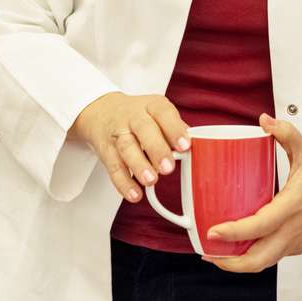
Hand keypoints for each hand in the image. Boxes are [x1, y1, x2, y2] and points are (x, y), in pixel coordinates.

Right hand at [71, 92, 189, 202]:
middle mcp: (133, 117)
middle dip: (157, 150)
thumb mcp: (158, 114)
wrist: (102, 112)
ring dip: (139, 166)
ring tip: (151, 181)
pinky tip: (135, 194)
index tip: (186, 146)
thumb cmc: (140, 116)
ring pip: (127, 148)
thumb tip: (198, 148)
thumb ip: (175, 130)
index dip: (175, 129)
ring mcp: (118, 134)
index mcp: (152, 106)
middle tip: (168, 168)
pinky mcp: (106, 151)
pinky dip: (124, 183)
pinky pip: (114, 168)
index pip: (164, 113)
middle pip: (144, 130)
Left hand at [203, 114, 301, 272]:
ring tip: (217, 252)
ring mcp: (298, 242)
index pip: (259, 226)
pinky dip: (254, 255)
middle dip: (229, 263)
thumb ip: (285, 133)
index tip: (212, 231)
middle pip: (258, 260)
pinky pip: (274, 256)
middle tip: (207, 251)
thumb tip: (263, 120)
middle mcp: (295, 229)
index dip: (233, 233)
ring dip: (239, 262)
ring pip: (264, 262)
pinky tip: (241, 245)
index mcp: (293, 206)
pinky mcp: (300, 246)